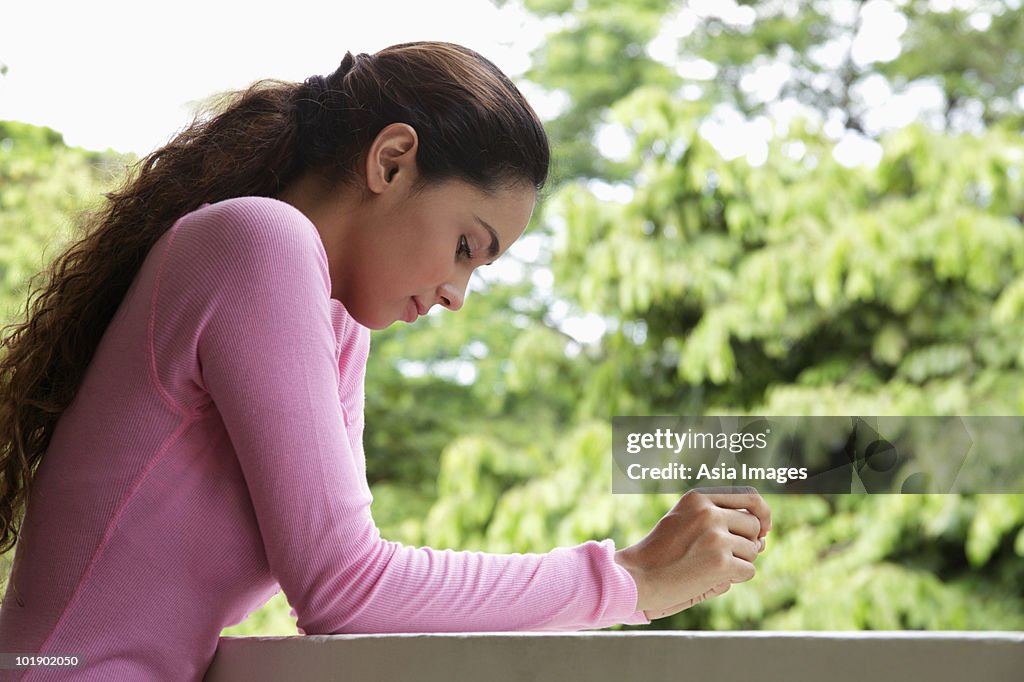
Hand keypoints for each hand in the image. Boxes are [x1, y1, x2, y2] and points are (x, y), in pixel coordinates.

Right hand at [613, 486, 770, 619]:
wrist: (637, 575)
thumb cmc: (661, 552)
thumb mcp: (684, 520)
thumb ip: (719, 519)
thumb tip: (764, 538)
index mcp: (698, 497)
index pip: (748, 496)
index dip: (762, 512)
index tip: (764, 527)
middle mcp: (709, 512)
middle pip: (754, 524)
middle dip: (748, 541)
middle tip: (726, 555)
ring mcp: (716, 537)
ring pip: (753, 549)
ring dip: (739, 561)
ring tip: (710, 566)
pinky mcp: (720, 562)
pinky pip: (748, 570)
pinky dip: (736, 577)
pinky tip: (711, 578)